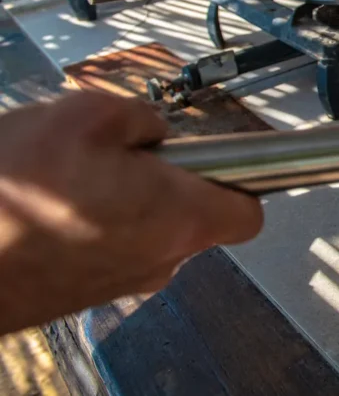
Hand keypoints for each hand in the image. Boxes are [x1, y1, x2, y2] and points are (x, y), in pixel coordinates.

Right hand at [0, 92, 262, 333]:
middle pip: (193, 216)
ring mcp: (121, 281)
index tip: (228, 156)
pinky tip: (52, 199)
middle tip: (122, 153)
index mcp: (180, 218)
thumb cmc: (13, 191)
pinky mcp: (83, 291)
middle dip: (168, 179)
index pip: (248, 211)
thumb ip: (141, 117)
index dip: (244, 179)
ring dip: (125, 198)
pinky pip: (108, 245)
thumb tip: (152, 131)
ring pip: (147, 229)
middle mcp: (161, 260)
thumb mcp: (87, 114)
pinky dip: (92, 221)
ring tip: (72, 175)